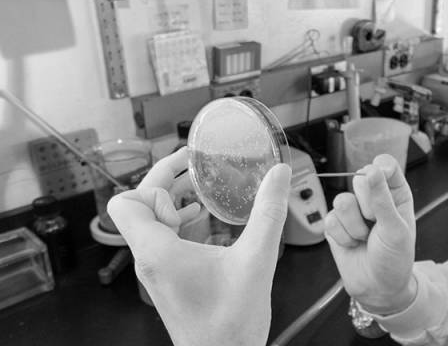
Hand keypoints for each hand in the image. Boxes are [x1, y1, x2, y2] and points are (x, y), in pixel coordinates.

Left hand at [107, 146, 290, 345]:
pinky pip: (158, 238)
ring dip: (168, 200)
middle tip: (192, 163)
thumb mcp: (256, 260)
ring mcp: (156, 272)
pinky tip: (202, 218)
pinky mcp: (167, 280)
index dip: (153, 179)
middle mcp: (150, 260)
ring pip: (146, 222)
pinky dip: (175, 220)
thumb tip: (279, 174)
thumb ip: (269, 212)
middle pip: (137, 206)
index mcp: (159, 252)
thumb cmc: (229, 325)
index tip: (184, 164)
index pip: (126, 204)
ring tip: (197, 186)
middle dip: (164, 179)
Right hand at [324, 155, 415, 314]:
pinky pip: (330, 219)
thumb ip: (383, 198)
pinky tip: (352, 244)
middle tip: (376, 224)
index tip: (379, 178)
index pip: (384, 165)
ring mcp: (353, 211)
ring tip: (364, 238)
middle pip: (359, 179)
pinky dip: (342, 236)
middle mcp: (373, 197)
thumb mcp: (395, 228)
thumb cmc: (395, 259)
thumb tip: (373, 170)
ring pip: (342, 200)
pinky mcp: (336, 225)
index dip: (379, 169)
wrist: (378, 289)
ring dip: (354, 225)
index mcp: (394, 192)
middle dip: (367, 206)